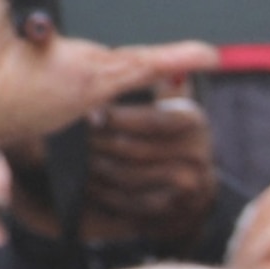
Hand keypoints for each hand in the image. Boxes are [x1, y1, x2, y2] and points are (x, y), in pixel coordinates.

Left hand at [82, 88, 218, 246]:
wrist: (193, 186)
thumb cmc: (167, 136)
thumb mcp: (169, 103)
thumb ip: (156, 76)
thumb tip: (147, 58)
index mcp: (193, 119)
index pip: (152, 119)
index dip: (117, 118)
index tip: (89, 115)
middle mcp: (198, 152)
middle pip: (134, 149)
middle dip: (97, 145)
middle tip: (71, 141)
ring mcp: (191, 184)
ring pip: (129, 176)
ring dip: (97, 170)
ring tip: (76, 162)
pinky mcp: (177, 209)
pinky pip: (134, 202)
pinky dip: (108, 195)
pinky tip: (91, 185)